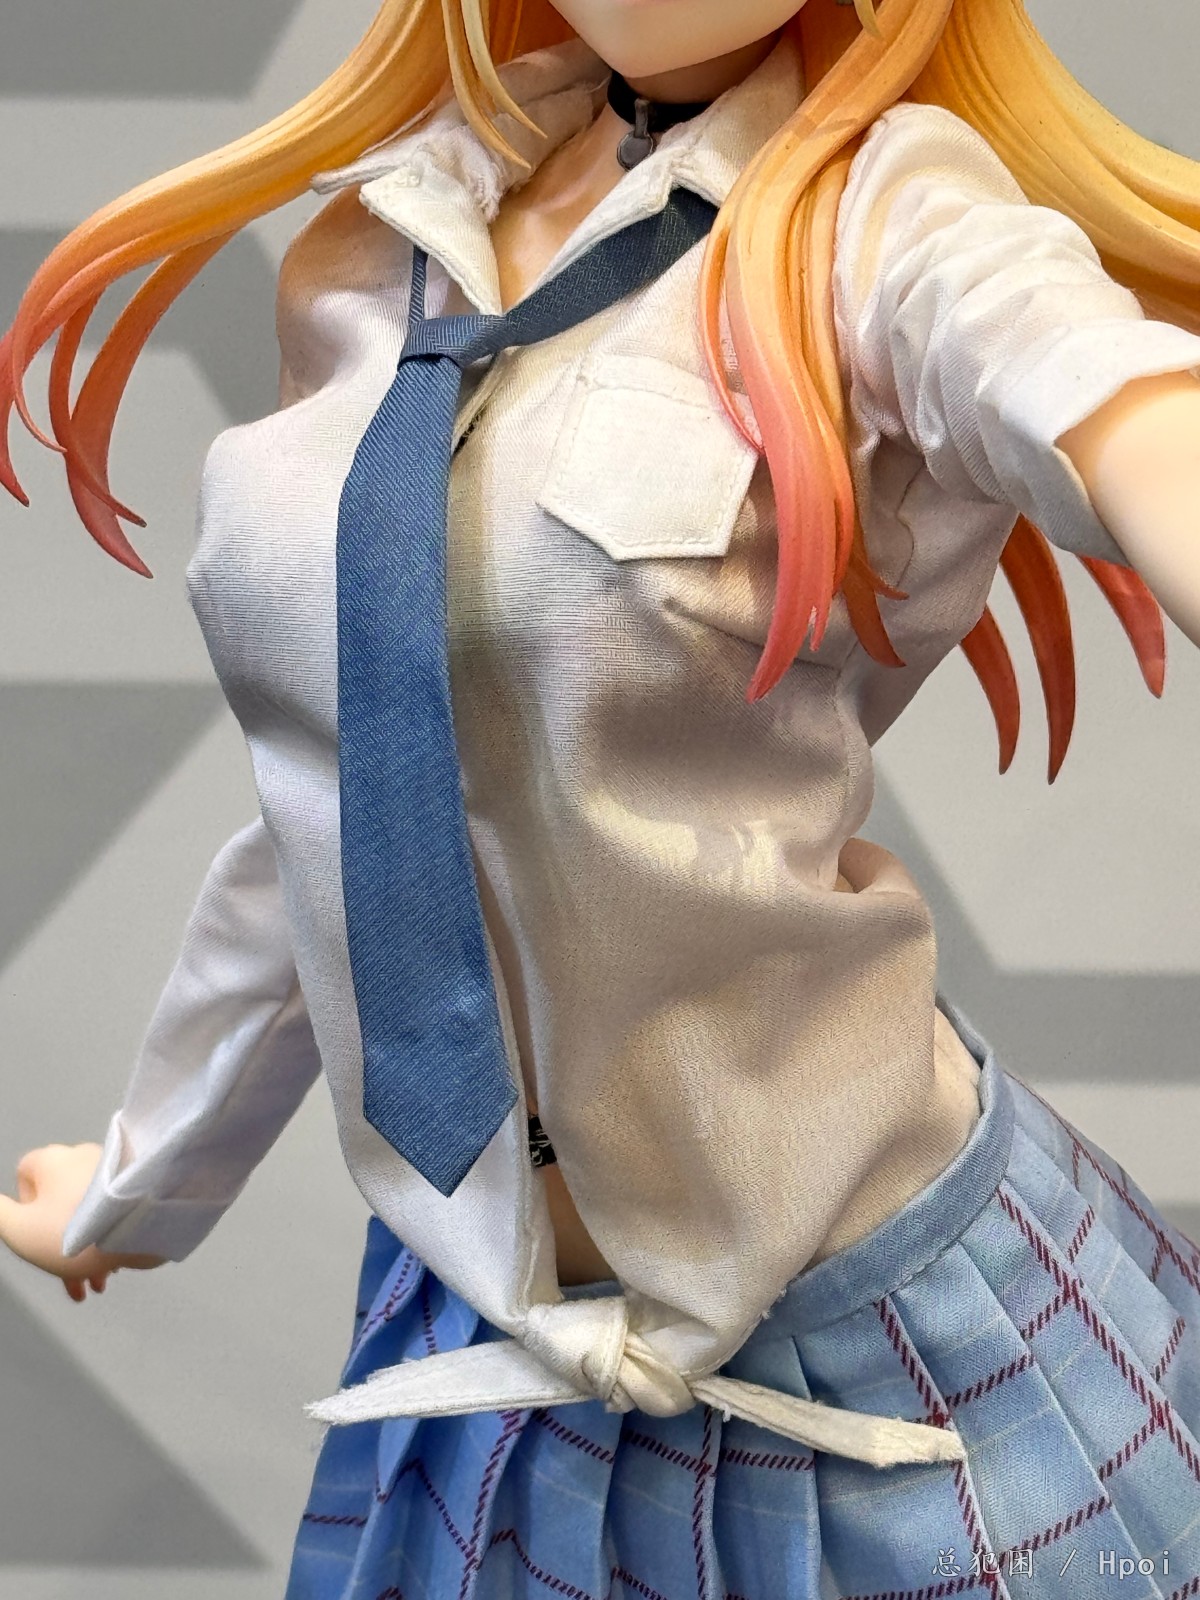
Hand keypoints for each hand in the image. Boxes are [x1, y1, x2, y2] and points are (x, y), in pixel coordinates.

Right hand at [0, 1143, 166, 1301]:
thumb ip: (0, 1215)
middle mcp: (82, 1158)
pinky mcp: (139, 1187)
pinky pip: (114, 1214)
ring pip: (88, 1214)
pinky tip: (114, 1267)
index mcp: (51, 1161)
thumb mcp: (20, 1231)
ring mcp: (113, 1171)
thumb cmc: (74, 1230)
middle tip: (72, 1283)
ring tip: (97, 1284)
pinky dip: (109, 1238)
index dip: (24, 1210)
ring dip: (86, 1252)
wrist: (143, 1226)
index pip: (25, 1177)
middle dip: (60, 1249)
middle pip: (59, 1205)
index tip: (35, 1235)